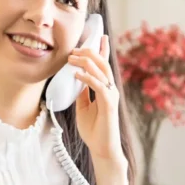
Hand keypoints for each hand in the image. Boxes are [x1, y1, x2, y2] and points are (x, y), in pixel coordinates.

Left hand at [71, 35, 124, 163]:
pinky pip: (99, 87)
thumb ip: (82, 92)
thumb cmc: (94, 130)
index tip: (99, 35)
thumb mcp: (83, 106)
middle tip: (74, 49)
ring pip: (102, 71)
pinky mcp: (109, 105)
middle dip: (89, 52)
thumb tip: (76, 78)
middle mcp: (111, 89)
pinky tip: (77, 75)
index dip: (102, 50)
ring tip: (72, 58)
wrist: (102, 149)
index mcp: (105, 89)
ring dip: (86, 62)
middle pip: (103, 63)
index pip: (104, 65)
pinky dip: (88, 79)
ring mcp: (111, 96)